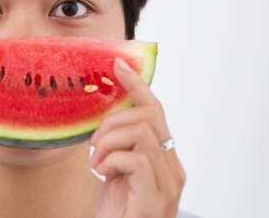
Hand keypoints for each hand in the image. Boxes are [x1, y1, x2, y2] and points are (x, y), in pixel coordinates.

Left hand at [89, 58, 185, 217]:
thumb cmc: (118, 213)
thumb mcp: (117, 172)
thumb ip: (121, 147)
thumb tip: (106, 119)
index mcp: (165, 159)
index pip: (156, 111)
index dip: (137, 85)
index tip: (118, 65)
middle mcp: (173, 169)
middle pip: (149, 116)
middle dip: (113, 121)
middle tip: (95, 144)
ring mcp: (168, 185)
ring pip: (141, 132)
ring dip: (109, 142)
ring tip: (97, 163)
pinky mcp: (155, 198)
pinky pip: (135, 158)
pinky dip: (111, 160)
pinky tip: (102, 174)